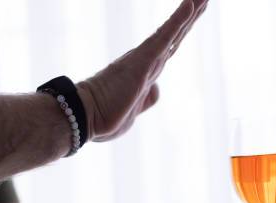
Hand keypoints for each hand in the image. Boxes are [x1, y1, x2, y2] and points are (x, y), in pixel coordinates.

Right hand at [77, 0, 208, 141]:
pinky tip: (190, 5)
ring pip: (173, 32)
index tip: (192, 15)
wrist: (83, 116)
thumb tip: (155, 91)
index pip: (168, 48)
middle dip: (191, 16)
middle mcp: (146, 62)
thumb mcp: (132, 111)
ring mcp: (145, 60)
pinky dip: (178, 21)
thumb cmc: (102, 118)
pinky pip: (164, 37)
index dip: (181, 31)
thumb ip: (145, 100)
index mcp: (144, 73)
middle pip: (174, 35)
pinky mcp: (142, 61)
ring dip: (190, 13)